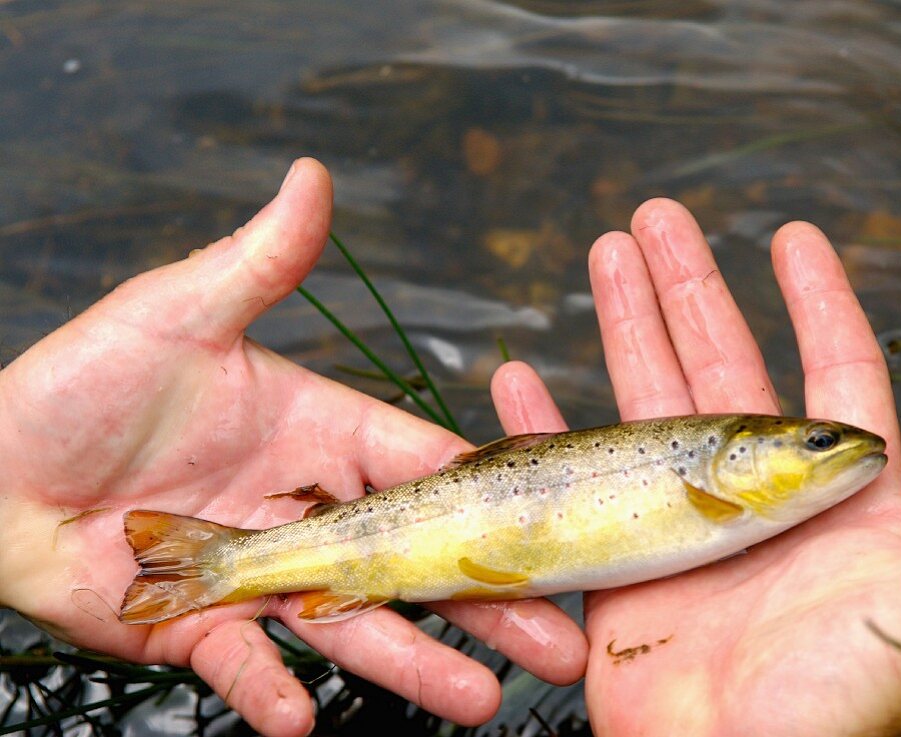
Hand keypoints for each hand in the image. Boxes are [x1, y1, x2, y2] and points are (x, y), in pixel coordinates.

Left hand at [0, 159, 585, 736]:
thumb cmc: (79, 383)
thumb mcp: (179, 312)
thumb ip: (260, 261)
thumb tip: (312, 177)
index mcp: (321, 436)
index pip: (423, 468)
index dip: (485, 500)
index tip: (549, 528)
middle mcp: (306, 512)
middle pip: (414, 566)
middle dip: (487, 606)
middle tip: (554, 643)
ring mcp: (260, 578)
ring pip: (354, 630)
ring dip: (416, 666)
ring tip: (480, 700)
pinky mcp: (200, 632)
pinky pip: (245, 670)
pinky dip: (271, 695)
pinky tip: (305, 718)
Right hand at [491, 199, 900, 736]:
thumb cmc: (848, 709)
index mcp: (835, 497)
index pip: (832, 371)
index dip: (816, 300)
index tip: (791, 234)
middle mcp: (758, 497)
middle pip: (720, 364)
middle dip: (690, 286)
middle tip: (656, 220)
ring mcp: (684, 524)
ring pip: (648, 399)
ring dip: (625, 326)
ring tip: (603, 255)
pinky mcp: (622, 562)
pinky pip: (574, 476)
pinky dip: (545, 428)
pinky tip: (520, 381)